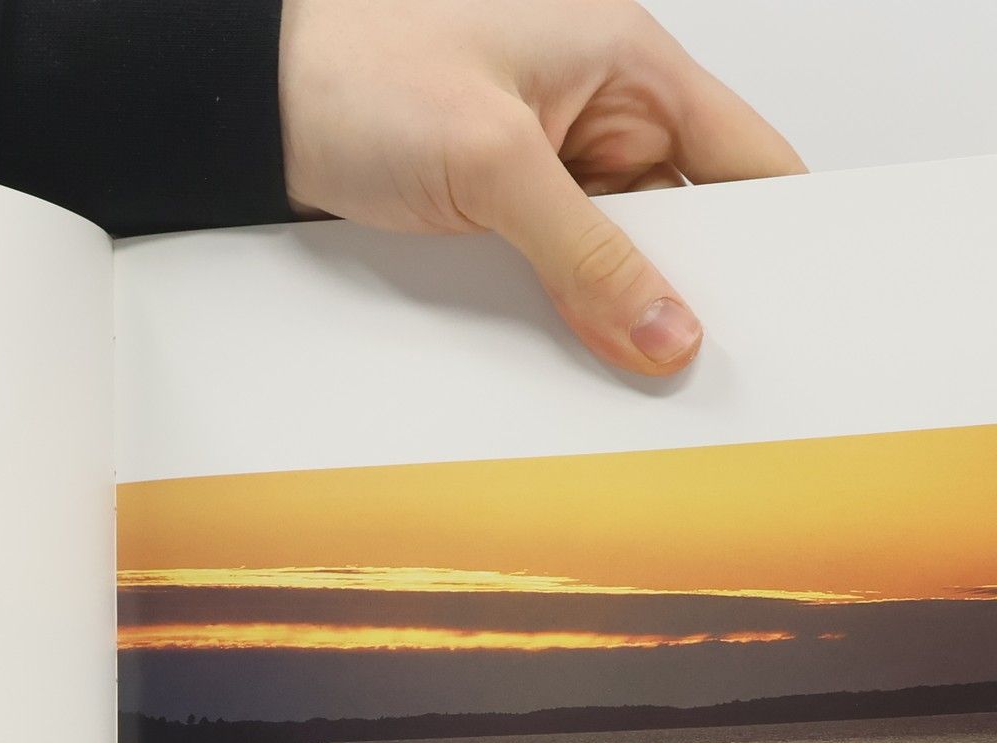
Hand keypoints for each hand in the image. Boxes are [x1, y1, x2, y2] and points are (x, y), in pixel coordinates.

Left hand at [278, 0, 805, 374]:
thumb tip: (665, 330)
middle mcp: (600, 111)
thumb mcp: (491, 167)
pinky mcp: (499, 209)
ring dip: (619, 310)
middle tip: (703, 371)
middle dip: (691, 289)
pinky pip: (556, 272)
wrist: (252, 104)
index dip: (779, 234)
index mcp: (629, 64)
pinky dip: (564, 312)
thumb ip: (584, 256)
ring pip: (618, 256)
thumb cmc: (359, 74)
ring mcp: (549, 165)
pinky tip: (570, 357)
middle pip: (686, 218)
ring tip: (637, 377)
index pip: (746, 156)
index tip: (791, 314)